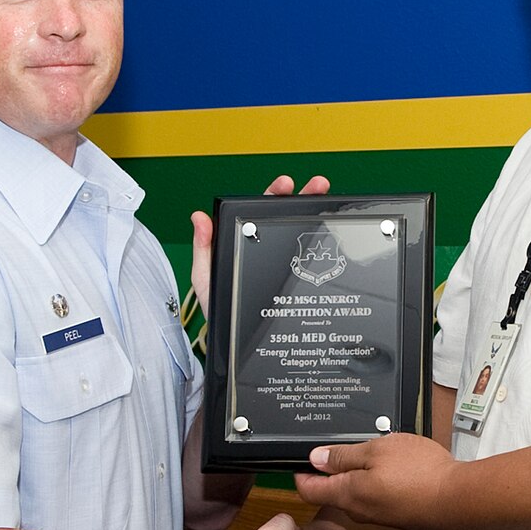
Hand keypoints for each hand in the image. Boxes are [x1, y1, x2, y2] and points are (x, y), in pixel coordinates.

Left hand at [190, 174, 329, 318]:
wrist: (236, 345)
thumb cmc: (219, 312)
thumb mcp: (205, 279)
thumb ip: (204, 248)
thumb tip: (199, 217)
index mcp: (242, 242)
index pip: (258, 211)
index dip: (272, 194)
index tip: (284, 184)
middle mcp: (264, 249)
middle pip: (284, 217)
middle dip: (302, 196)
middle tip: (315, 186)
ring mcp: (282, 264)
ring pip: (301, 234)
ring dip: (316, 213)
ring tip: (326, 199)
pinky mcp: (297, 281)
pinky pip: (311, 261)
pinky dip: (323, 246)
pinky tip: (331, 234)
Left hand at [294, 435, 460, 529]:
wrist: (459, 500)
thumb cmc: (420, 473)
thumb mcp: (377, 451)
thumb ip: (344, 456)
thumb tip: (315, 459)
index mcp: (348, 493)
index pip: (309, 489)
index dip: (301, 473)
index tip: (301, 461)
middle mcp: (360, 510)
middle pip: (335, 490)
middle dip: (334, 470)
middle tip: (341, 448)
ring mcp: (381, 515)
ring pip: (360, 493)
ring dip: (362, 474)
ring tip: (377, 453)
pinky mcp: (400, 515)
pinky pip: (380, 497)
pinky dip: (382, 482)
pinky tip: (398, 468)